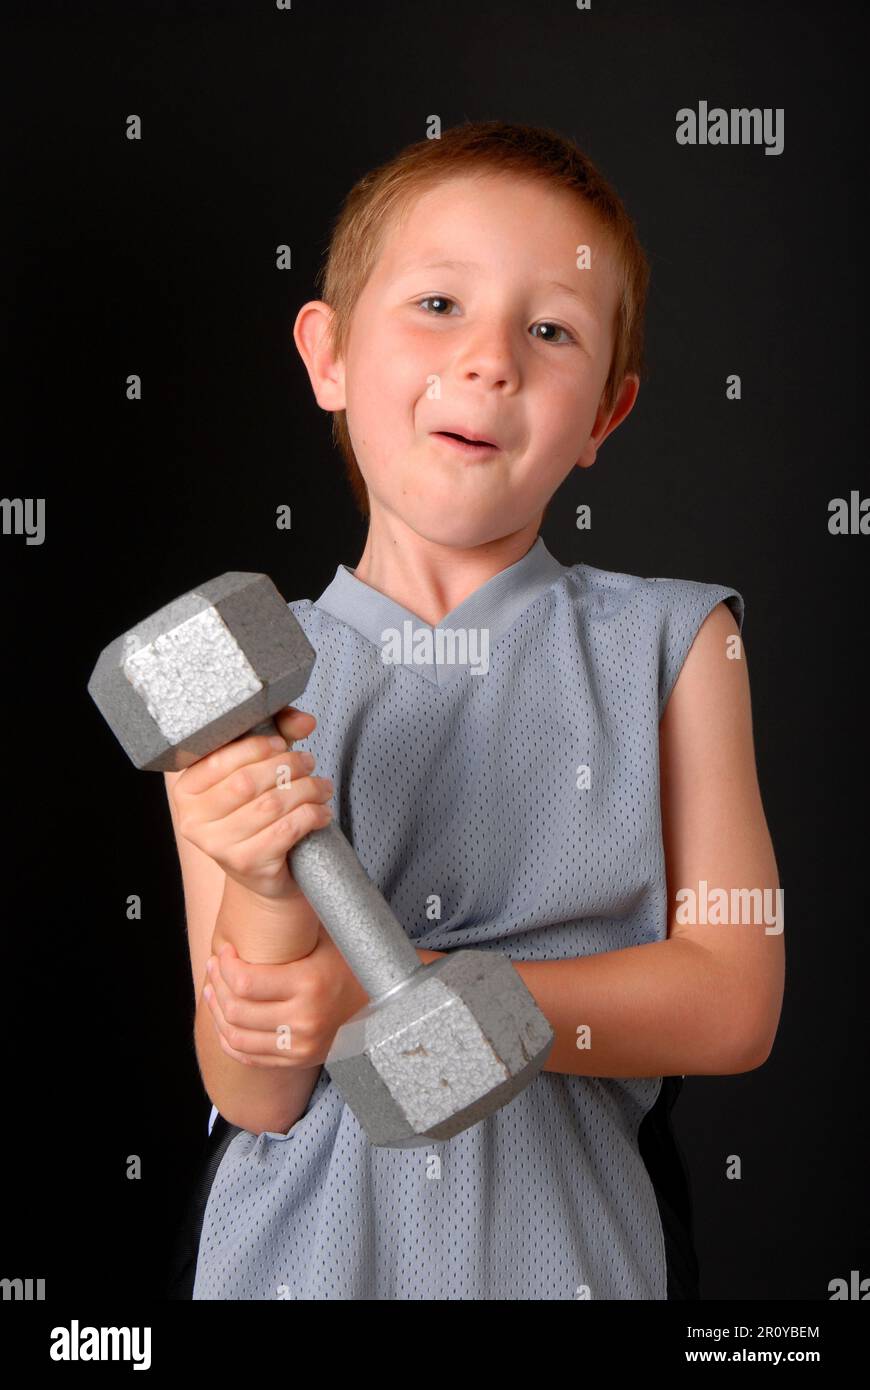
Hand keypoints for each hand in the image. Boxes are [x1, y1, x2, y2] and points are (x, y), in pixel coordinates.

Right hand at [171, 706, 332, 900]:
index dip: (255, 747)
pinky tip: (321, 812)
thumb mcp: (258, 768)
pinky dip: (310, 815)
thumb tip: (304, 721)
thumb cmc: (253, 811)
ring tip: (321, 786)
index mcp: (186, 790)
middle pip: (246, 782)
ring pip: (270, 805)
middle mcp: (193, 820)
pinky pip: (285, 830)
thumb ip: (277, 733)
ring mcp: (217, 845)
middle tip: (308, 761)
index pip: (218, 759)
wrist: (261, 870)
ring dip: (306, 790)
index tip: (281, 742)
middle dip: (286, 766)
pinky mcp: (246, 863)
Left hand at [202, 926, 368, 1068]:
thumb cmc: (352, 966)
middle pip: (236, 1010)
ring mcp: (300, 1046)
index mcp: (308, 985)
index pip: (245, 982)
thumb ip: (298, 924)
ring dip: (216, 1011)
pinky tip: (223, 1018)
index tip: (225, 950)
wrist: (383, 1007)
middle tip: (214, 966)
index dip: (225, 965)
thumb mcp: (329, 940)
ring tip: (213, 990)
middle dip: (217, 984)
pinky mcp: (297, 1061)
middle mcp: (303, 1020)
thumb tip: (270, 889)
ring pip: (236, 1036)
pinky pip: (247, 1056)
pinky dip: (228, 1038)